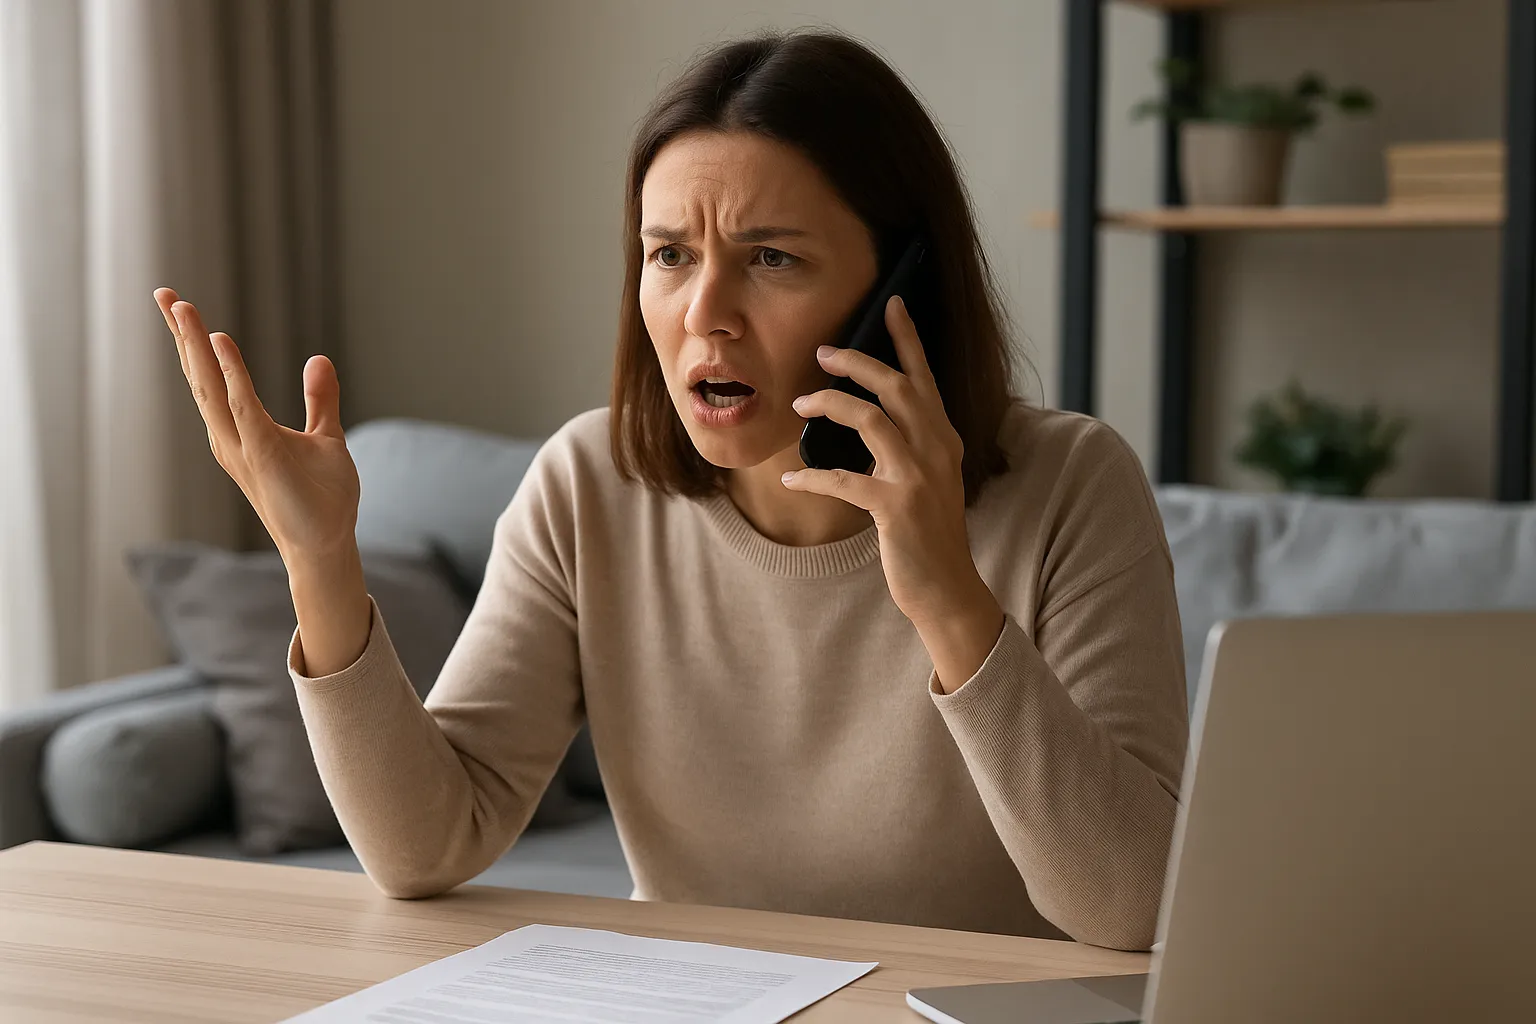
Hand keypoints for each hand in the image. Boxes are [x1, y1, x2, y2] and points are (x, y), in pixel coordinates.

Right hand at [154, 288, 359, 560]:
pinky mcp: (262, 455)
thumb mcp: (326, 438)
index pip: (212, 378)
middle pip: (200, 377)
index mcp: (241, 431)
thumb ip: (320, 400)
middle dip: (182, 335)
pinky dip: (231, 373)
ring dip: (195, 347)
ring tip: (181, 308)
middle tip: (164, 293)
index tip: (180, 305)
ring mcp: (242, 447)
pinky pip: (242, 407)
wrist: (327, 544)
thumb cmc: (322, 498)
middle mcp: (231, 438)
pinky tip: (220, 342)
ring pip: (211, 388)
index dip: (195, 342)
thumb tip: (318, 359)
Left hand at [782, 295, 1003, 690]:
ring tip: (800, 404)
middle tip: (823, 351)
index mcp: (944, 439)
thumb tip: (864, 415)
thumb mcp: (927, 480)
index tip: (892, 304)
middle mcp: (937, 450)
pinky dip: (812, 478)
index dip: (908, 339)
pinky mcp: (896, 507)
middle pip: (896, 387)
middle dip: (857, 362)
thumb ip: (908, 446)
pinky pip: (843, 480)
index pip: (925, 379)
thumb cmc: (927, 534)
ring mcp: (918, 478)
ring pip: (870, 420)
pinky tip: (790, 481)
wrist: (947, 589)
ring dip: (830, 405)